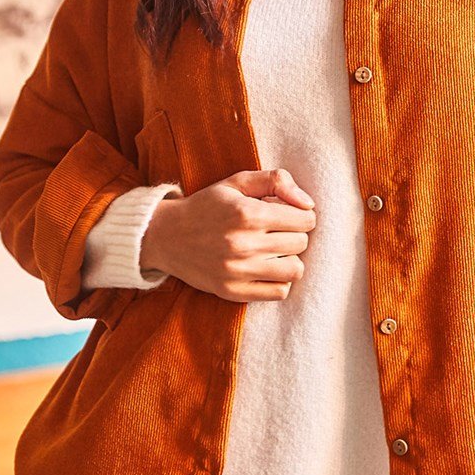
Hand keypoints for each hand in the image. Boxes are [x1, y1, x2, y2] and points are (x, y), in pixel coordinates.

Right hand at [141, 167, 316, 301]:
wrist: (165, 235)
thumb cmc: (207, 205)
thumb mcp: (237, 182)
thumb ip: (276, 181)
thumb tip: (308, 204)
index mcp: (248, 213)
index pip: (305, 220)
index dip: (302, 215)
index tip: (289, 216)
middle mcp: (244, 244)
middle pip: (301, 244)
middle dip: (295, 234)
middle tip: (278, 231)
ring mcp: (238, 271)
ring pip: (295, 270)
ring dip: (290, 259)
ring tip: (275, 251)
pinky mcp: (232, 291)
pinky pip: (278, 293)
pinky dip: (279, 281)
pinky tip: (266, 269)